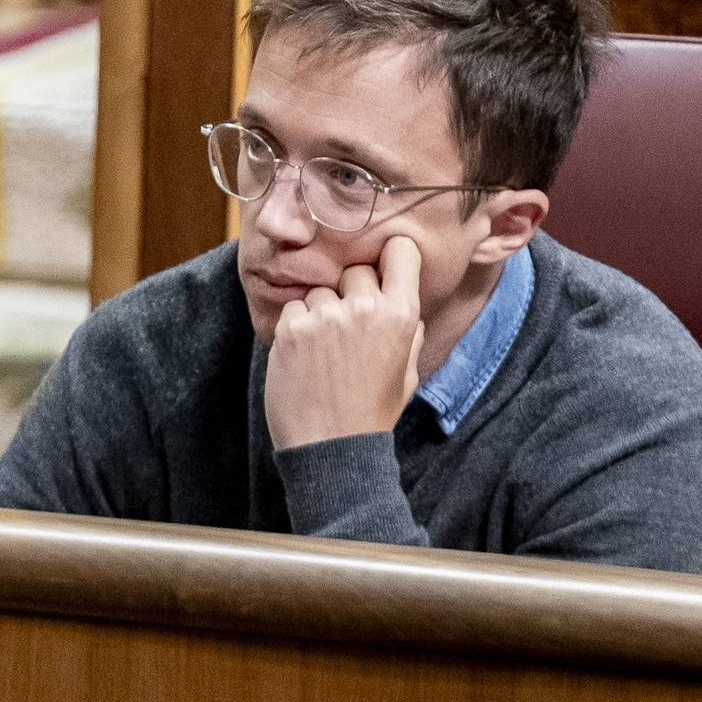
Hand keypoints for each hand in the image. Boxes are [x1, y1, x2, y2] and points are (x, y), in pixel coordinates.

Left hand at [264, 236, 424, 449]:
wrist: (331, 449)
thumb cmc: (372, 413)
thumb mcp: (408, 373)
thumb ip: (409, 331)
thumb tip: (402, 299)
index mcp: (401, 315)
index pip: (401, 251)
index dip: (391, 258)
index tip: (383, 270)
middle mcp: (365, 308)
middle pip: (356, 271)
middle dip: (351, 294)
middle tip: (348, 331)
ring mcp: (325, 317)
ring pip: (321, 290)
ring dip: (320, 313)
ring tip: (324, 353)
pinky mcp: (291, 328)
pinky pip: (294, 308)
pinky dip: (296, 328)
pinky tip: (304, 359)